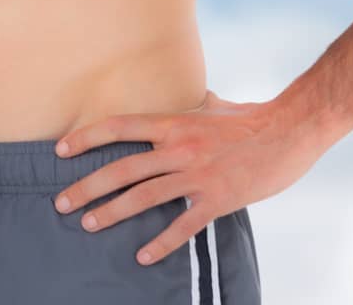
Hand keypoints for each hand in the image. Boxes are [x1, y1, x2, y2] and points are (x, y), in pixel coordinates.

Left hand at [51, 90, 325, 265]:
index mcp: (174, 122)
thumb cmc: (253, 116)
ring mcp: (198, 175)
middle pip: (122, 168)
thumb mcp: (215, 105)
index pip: (119, 127)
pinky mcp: (218, 199)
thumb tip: (192, 95)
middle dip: (87, 186)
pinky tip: (142, 256)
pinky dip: (161, 243)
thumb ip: (195, 104)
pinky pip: (183, 225)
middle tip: (62, 202)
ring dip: (111, 213)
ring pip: (144, 197)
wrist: (292, 129)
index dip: (86, 138)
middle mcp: (179, 148)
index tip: (61, 150)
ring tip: (88, 224)